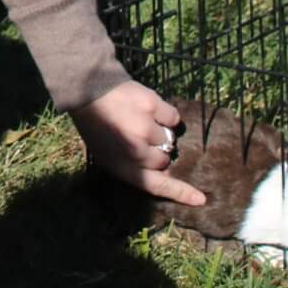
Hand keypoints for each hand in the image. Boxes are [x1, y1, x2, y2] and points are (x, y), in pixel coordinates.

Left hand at [72, 80, 204, 206]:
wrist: (86, 89)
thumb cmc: (97, 126)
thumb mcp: (107, 155)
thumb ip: (135, 167)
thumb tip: (166, 173)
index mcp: (121, 166)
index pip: (157, 186)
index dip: (180, 193)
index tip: (200, 198)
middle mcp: (135, 150)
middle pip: (165, 161)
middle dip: (157, 153)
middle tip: (139, 138)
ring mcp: (144, 128)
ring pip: (170, 139)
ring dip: (160, 132)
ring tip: (140, 121)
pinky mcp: (151, 106)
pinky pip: (173, 118)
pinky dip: (166, 115)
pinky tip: (149, 110)